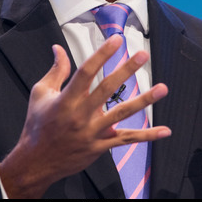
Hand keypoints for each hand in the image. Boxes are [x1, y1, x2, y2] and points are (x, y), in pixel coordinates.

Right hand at [0, 34, 169, 197]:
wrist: (36, 162)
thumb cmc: (37, 124)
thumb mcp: (40, 93)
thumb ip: (56, 70)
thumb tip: (59, 48)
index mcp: (66, 100)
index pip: (86, 72)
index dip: (102, 54)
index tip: (116, 40)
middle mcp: (81, 115)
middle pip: (107, 89)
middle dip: (126, 70)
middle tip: (142, 55)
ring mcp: (93, 132)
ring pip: (122, 114)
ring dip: (144, 101)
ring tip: (162, 88)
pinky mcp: (100, 146)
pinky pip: (126, 140)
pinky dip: (146, 136)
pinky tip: (164, 130)